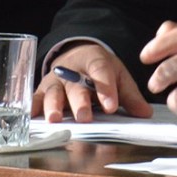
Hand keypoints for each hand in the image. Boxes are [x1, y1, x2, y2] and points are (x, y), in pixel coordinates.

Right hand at [32, 42, 151, 122]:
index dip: (106, 89)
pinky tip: (32, 120)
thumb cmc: (99, 70)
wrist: (76, 56)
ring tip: (55, 120)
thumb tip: (144, 114)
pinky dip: (33, 109)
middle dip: (80, 102)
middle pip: (75, 86)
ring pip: (53, 93)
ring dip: (53, 107)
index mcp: (94, 61)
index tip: (111, 106)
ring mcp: (54, 80)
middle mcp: (71, 70)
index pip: (101, 72)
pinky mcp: (41, 91)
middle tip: (85, 117)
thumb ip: (129, 95)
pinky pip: (36, 99)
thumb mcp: (117, 75)